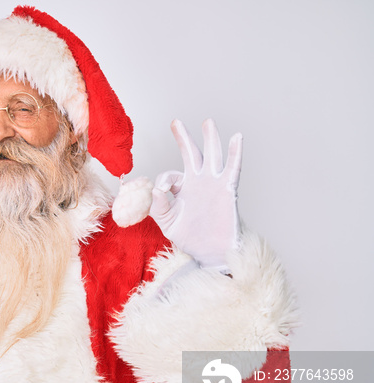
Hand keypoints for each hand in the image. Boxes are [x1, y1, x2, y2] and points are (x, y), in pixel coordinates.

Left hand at [149, 119, 241, 268]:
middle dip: (184, 138)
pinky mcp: (227, 190)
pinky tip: (237, 137)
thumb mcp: (167, 222)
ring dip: (210, 138)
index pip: (170, 176)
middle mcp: (198, 183)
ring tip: (207, 122)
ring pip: (211, 156)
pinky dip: (235, 153)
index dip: (163, 181)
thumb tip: (155, 190)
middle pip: (191, 154)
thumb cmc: (190, 237)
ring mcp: (213, 184)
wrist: (209, 252)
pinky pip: (232, 168)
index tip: (161, 192)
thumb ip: (158, 206)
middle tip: (176, 122)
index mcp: (182, 189)